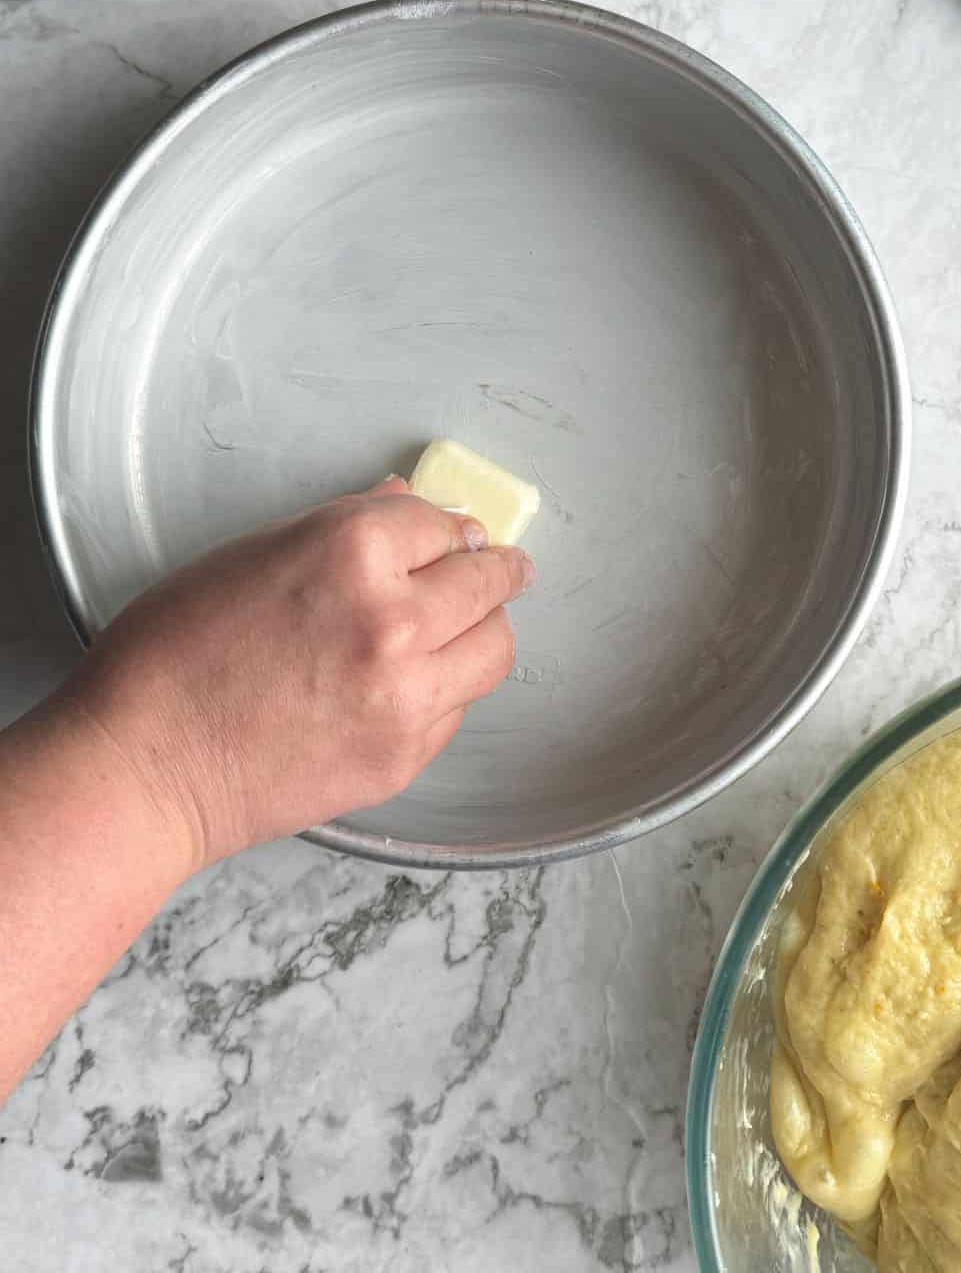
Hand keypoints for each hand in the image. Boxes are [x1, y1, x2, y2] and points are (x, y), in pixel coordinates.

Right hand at [62, 477, 532, 873]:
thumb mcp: (252, 555)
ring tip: (468, 626)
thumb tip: (407, 506)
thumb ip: (344, 528)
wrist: (143, 767)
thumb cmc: (172, 654)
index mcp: (352, 551)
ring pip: (494, 648)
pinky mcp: (404, 756)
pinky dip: (447, 689)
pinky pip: (458, 708)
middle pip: (487, 581)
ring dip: (484, 630)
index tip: (458, 533)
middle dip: (495, 569)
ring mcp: (406, 695)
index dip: (445, 526)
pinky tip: (414, 684)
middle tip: (504, 567)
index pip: (441, 522)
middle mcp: (394, 619)